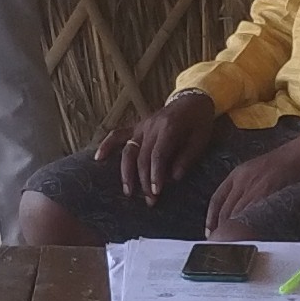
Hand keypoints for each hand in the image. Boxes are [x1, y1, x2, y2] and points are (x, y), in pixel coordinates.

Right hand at [98, 89, 224, 206]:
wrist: (192, 99)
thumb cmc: (199, 121)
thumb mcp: (201, 139)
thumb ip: (187, 158)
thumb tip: (173, 178)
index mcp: (169, 128)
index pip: (158, 155)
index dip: (155, 174)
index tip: (156, 192)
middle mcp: (151, 126)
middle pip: (142, 157)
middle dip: (144, 180)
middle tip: (149, 200)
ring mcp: (141, 126)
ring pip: (128, 150)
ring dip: (126, 172)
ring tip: (128, 191)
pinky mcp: (136, 127)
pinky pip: (118, 135)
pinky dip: (107, 145)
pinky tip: (98, 158)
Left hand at [203, 126, 299, 237]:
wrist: (295, 157)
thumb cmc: (275, 165)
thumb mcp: (250, 170)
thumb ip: (238, 187)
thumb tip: (230, 211)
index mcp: (236, 174)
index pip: (217, 199)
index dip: (211, 218)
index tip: (210, 231)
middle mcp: (241, 181)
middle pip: (225, 210)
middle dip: (220, 228)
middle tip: (219, 242)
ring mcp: (254, 188)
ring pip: (237, 215)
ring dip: (232, 231)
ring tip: (231, 244)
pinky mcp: (266, 195)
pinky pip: (252, 215)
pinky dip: (247, 227)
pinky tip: (246, 235)